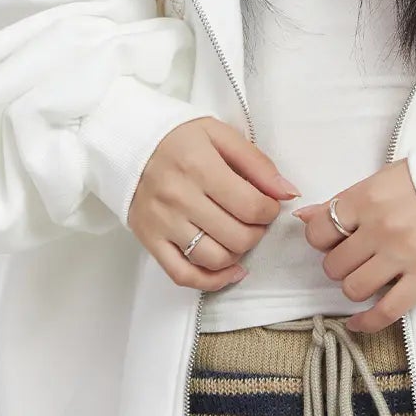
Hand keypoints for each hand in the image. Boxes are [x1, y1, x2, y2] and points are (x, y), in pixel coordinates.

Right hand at [128, 117, 298, 289]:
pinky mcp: (150, 240)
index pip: (251, 206)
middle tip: (255, 220)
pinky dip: (211, 281)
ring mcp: (163, 223)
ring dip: (238, 253)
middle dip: (257, 232)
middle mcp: (179, 198)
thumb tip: (288, 192)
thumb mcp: (220, 135)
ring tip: (240, 236)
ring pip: (215, 258)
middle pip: (237, 236)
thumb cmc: (177, 139)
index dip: (270, 211)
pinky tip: (230, 271)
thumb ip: (257, 163)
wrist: (127, 145)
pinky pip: (183, 275)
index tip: (268, 204)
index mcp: (199, 166)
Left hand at [292, 162, 415, 332]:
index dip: (321, 240)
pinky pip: (386, 311)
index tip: (333, 240)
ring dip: (356, 286)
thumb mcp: (383, 178)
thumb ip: (343, 200)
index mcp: (367, 198)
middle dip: (340, 265)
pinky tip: (360, 322)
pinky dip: (367, 322)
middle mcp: (380, 227)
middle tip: (355, 257)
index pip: (318, 231)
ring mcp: (402, 254)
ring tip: (368, 276)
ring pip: (354, 289)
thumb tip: (305, 216)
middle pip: (335, 265)